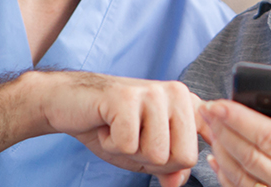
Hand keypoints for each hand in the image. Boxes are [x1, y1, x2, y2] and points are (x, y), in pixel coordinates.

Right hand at [23, 71, 202, 186]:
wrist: (68, 102)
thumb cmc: (111, 126)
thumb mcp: (145, 153)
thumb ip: (168, 168)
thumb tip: (177, 183)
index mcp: (187, 104)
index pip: (203, 147)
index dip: (190, 161)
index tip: (175, 157)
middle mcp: (176, 93)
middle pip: (184, 157)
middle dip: (153, 161)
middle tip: (132, 139)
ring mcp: (153, 93)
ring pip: (157, 154)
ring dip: (130, 152)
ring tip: (119, 130)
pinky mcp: (127, 97)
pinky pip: (129, 146)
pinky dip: (111, 145)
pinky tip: (106, 125)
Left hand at [199, 85, 270, 186]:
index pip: (269, 136)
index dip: (240, 119)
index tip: (220, 104)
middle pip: (249, 155)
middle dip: (223, 131)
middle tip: (205, 110)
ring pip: (243, 177)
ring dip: (221, 153)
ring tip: (210, 130)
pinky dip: (228, 179)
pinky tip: (217, 163)